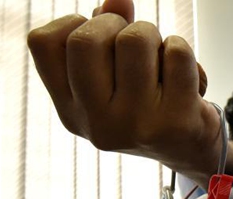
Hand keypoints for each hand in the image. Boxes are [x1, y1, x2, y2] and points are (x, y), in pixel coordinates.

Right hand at [27, 0, 217, 182]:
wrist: (189, 149)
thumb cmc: (146, 102)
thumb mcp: (113, 73)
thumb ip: (105, 31)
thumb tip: (117, 0)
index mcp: (70, 111)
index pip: (42, 42)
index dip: (72, 24)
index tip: (97, 39)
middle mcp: (96, 123)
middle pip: (85, 39)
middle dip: (114, 23)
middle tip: (132, 42)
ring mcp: (136, 125)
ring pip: (135, 40)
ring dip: (152, 35)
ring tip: (158, 59)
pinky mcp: (176, 122)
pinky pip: (176, 52)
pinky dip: (182, 49)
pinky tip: (182, 75)